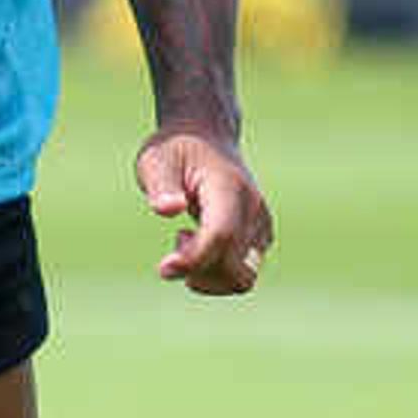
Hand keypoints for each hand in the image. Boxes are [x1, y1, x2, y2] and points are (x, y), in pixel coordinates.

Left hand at [137, 129, 269, 294]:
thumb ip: (161, 186)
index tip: (163, 268)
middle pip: (234, 268)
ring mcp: (261, 226)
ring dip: (208, 276)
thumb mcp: (157, 159)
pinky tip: (197, 242)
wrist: (206, 137)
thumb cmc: (176, 150)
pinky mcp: (260, 238)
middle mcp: (253, 210)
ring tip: (187, 239)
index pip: (220, 235)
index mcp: (229, 188)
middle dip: (199, 270)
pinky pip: (242, 275)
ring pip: (242, 279)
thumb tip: (167, 209)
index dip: (193, 259)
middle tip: (177, 241)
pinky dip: (215, 273)